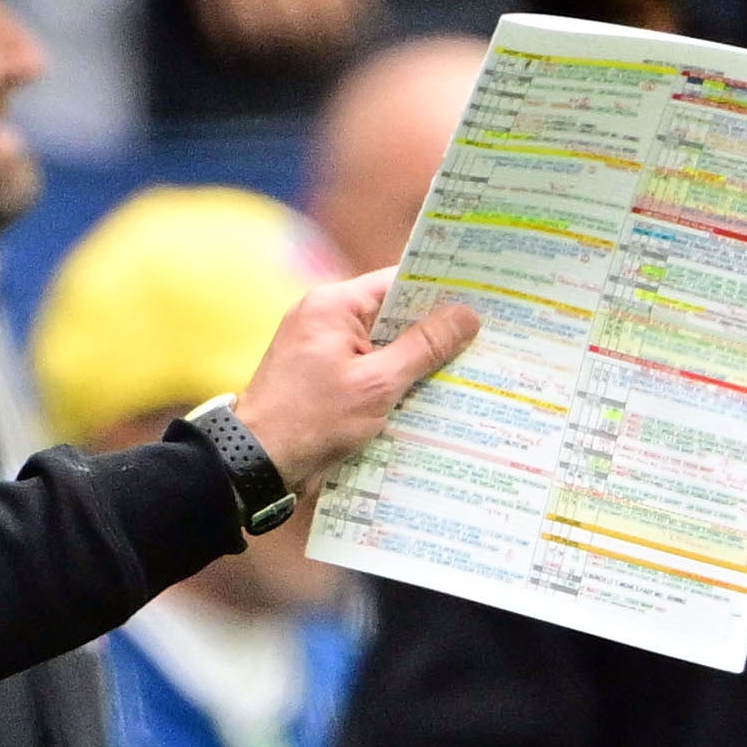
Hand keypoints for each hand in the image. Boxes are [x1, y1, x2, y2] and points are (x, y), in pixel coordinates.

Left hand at [227, 268, 480, 488]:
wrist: (256, 463)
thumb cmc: (310, 419)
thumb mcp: (377, 383)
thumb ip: (423, 347)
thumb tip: (466, 315)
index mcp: (333, 306)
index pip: (398, 283)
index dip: (441, 290)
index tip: (483, 298)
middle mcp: (325, 320)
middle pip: (394, 315)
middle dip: (435, 330)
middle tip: (489, 336)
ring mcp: (322, 351)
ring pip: (384, 346)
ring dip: (418, 361)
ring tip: (473, 368)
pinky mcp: (323, 380)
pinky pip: (369, 370)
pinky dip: (396, 382)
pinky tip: (432, 396)